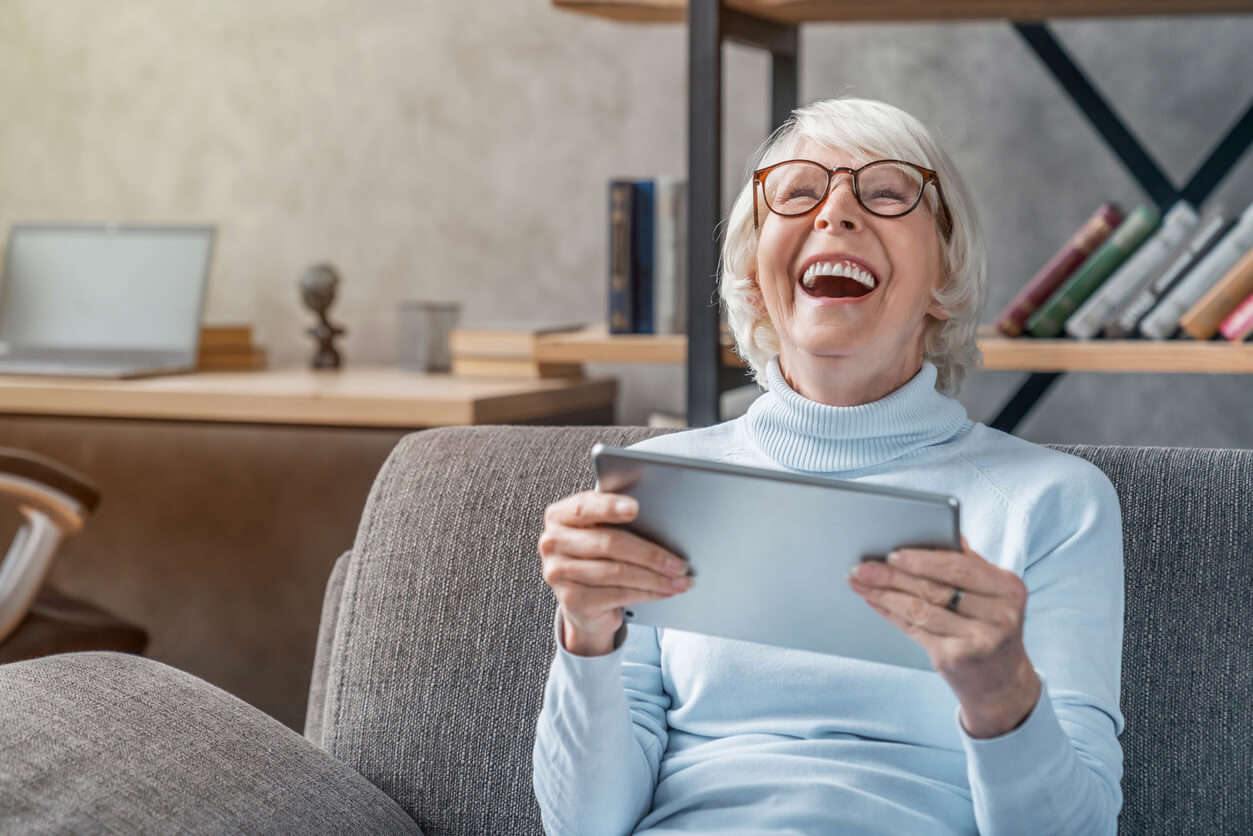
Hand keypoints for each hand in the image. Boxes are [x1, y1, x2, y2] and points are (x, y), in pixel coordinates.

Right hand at [538, 489, 691, 655]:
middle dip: (650, 553)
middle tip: (679, 561)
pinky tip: (665, 591)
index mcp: (559, 516)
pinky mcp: (571, 600)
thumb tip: (660, 518)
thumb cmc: (598, 557)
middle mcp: (552, 543)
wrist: (583, 601)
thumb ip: (616, 519)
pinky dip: (648, 593)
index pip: (584, 507)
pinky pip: (618, 594)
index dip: (610, 507)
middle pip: (608, 543)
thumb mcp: (601, 531)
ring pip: (617, 572)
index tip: (636, 508)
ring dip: (655, 577)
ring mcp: (558, 573)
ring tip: (679, 579)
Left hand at [847, 536, 1040, 737]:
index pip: (959, 567)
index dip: (922, 559)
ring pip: (920, 610)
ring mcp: (979, 641)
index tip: (892, 552)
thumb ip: (967, 563)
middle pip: (935, 589)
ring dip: (884, 594)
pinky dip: (890, 612)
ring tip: (859, 581)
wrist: (1003, 683)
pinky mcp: (956, 659)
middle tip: (863, 566)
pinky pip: (915, 629)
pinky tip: (874, 600)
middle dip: (893, 576)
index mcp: (1008, 588)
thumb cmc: (990, 625)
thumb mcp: (991, 592)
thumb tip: (937, 527)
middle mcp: (1000, 615)